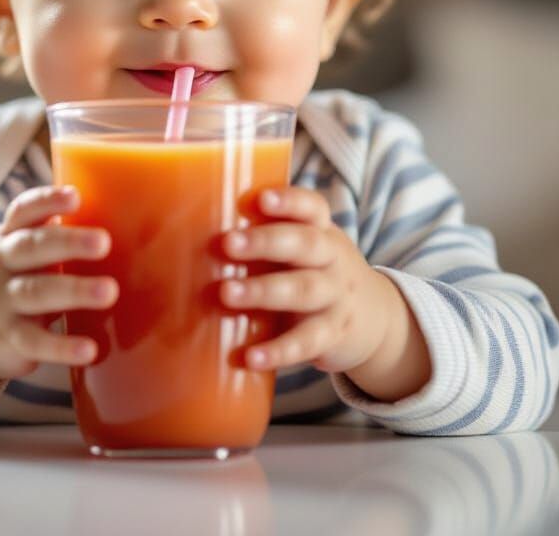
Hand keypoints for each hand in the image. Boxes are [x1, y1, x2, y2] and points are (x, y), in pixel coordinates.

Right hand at [0, 185, 117, 380]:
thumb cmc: (13, 276)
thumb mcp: (23, 251)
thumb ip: (57, 237)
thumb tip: (129, 219)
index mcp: (9, 236)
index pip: (24, 211)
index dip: (48, 202)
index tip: (75, 196)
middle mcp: (1, 263)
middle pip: (31, 247)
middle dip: (68, 243)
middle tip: (104, 242)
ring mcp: (2, 301)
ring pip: (35, 292)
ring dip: (73, 291)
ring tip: (109, 292)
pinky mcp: (9, 337)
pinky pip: (35, 341)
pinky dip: (62, 347)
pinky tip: (88, 349)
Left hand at [220, 186, 392, 373]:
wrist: (374, 318)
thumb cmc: (316, 271)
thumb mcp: (304, 248)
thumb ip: (265, 236)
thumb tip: (184, 229)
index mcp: (321, 230)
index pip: (311, 207)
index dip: (288, 202)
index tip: (261, 200)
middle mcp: (332, 259)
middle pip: (305, 244)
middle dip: (266, 242)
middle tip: (227, 243)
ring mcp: (335, 297)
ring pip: (304, 290)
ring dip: (264, 291)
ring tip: (227, 294)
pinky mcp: (332, 334)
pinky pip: (307, 342)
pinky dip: (279, 350)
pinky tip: (251, 356)